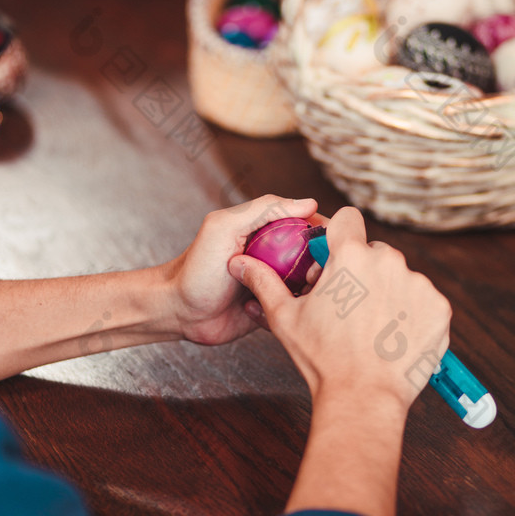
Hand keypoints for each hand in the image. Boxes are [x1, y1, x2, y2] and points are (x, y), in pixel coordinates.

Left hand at [163, 194, 318, 346]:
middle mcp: (274, 254)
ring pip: (308, 284)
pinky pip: (293, 308)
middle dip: (321, 265)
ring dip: (308, 291)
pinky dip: (290, 311)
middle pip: (313, 256)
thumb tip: (308, 202)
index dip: (323, 232)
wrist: (178, 313)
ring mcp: (273, 282)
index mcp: (266, 230)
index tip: (336, 242)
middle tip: (318, 275)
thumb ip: (264, 210)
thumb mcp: (226, 228)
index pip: (306, 224)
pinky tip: (273, 312)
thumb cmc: (196, 268)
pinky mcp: (272, 307)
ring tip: (297, 294)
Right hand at [228, 206, 450, 411]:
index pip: (347, 219)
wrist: (363, 397)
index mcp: (350, 256)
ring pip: (400, 276)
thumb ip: (264, 282)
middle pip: (374, 252)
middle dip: (363, 272)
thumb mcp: (286, 318)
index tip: (334, 259)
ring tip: (372, 327)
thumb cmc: (323, 359)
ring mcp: (418, 284)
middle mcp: (388, 261)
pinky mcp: (439, 307)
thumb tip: (239, 262)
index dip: (338, 237)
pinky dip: (412, 314)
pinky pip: (423, 300)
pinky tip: (393, 337)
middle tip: (349, 307)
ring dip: (388, 293)